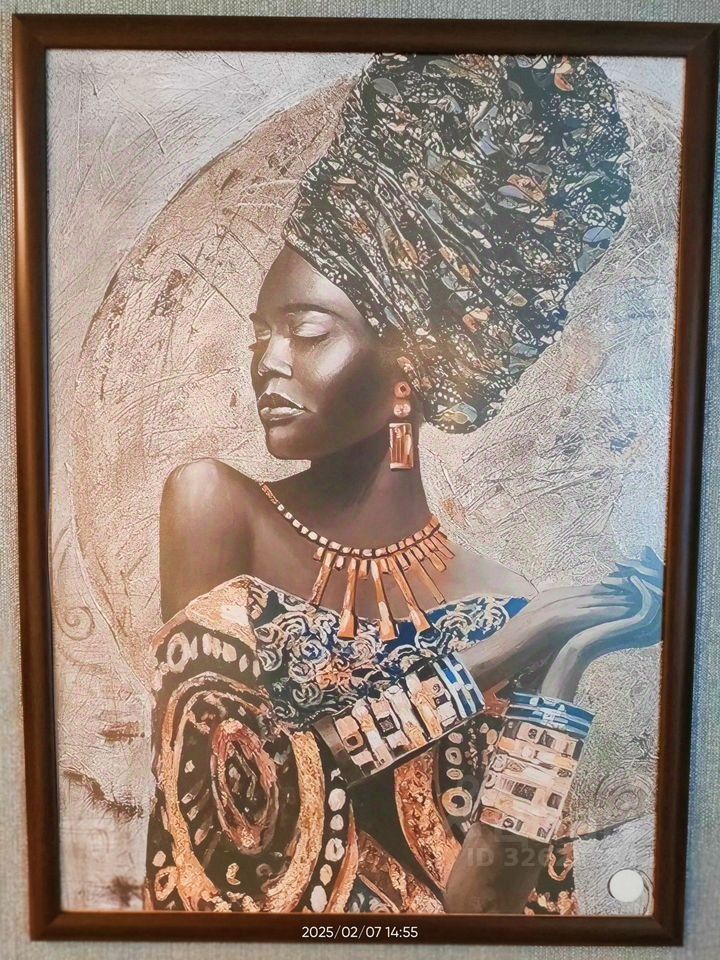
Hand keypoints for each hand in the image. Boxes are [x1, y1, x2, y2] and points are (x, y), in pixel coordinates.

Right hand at [457, 547, 661, 692]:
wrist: (491, 660)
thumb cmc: (512, 653)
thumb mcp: (540, 638)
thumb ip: (558, 631)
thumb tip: (577, 636)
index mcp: (545, 600)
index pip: (582, 592)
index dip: (606, 593)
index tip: (629, 594)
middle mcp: (547, 598)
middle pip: (588, 590)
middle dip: (615, 591)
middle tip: (641, 592)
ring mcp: (546, 606)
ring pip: (587, 598)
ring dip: (613, 599)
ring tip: (638, 600)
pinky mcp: (546, 619)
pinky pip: (579, 612)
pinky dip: (599, 611)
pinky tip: (618, 613)